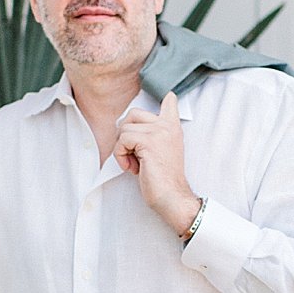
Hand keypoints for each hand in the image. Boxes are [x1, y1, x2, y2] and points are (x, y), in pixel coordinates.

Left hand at [113, 91, 199, 236]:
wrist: (171, 196)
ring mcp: (159, 132)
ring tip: (135, 163)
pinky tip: (133, 168)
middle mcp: (168, 126)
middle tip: (135, 153)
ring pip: (124, 128)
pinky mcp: (149, 142)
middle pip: (133, 113)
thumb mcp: (160, 150)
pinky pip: (122, 140)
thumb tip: (125, 123)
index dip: (167, 99)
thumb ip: (151, 134)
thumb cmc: (161, 179)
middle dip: (125, 134)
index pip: (170, 102)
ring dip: (122, 148)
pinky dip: (120, 155)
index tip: (169, 96)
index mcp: (173, 128)